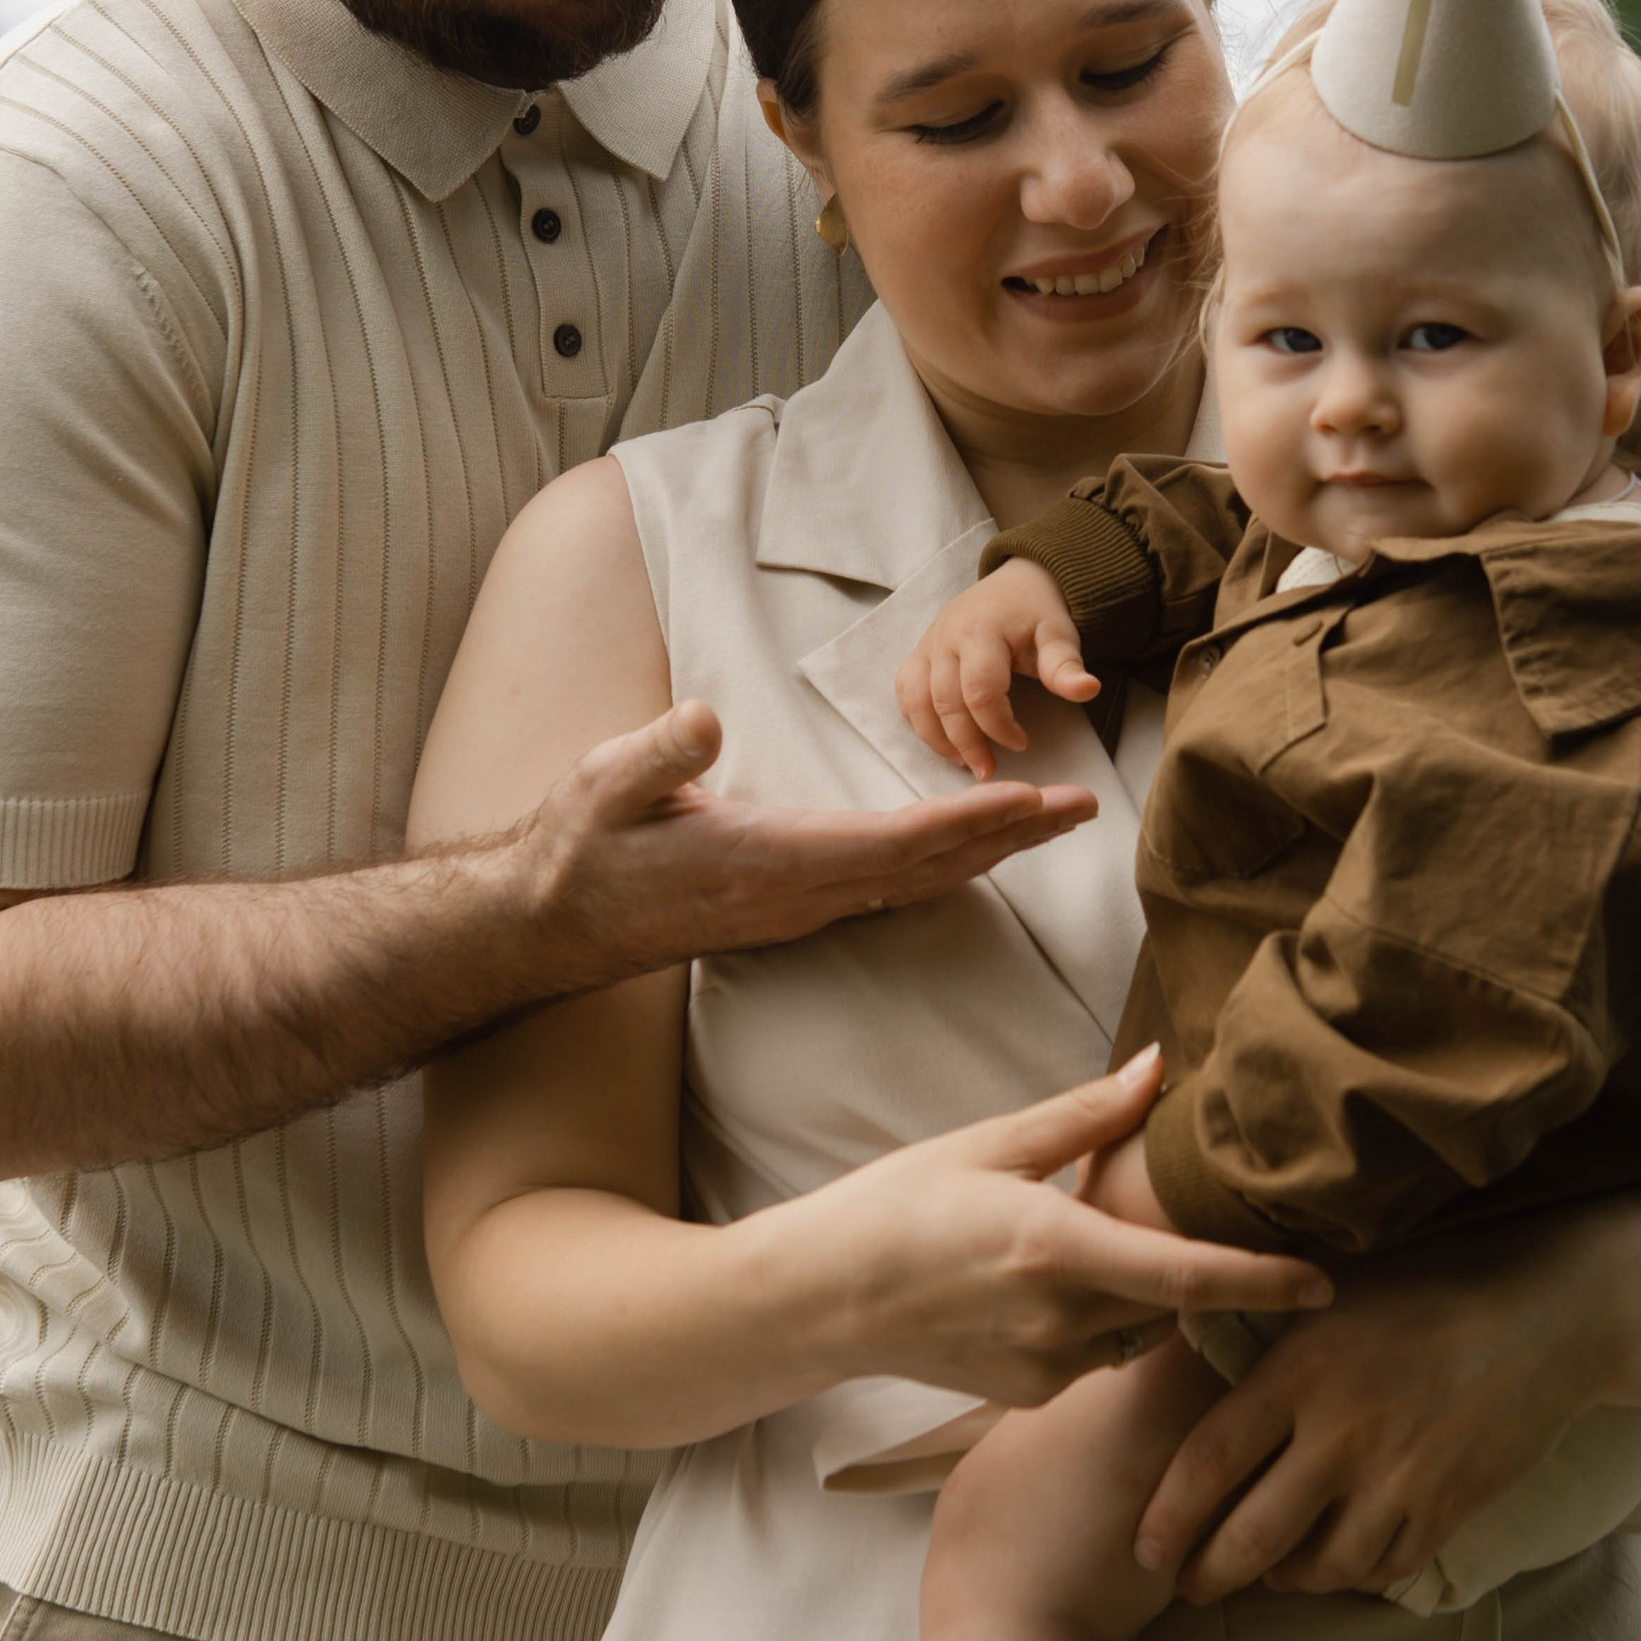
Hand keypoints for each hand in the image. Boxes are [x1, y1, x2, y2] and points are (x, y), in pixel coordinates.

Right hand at [515, 702, 1095, 995]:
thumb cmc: (583, 848)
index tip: (1028, 799)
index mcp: (769, 860)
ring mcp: (801, 908)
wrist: (554, 922)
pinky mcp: (794, 908)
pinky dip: (948, 865)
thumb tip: (704, 718)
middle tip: (1085, 806)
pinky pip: (893, 889)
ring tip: (1054, 822)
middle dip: (1009, 835)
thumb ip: (661, 754)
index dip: (964, 821)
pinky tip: (976, 853)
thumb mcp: (608, 785)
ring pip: (918, 881)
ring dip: (990, 851)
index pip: (890, 842)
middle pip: (928, 866)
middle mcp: (800, 894)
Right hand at [787, 1046, 1332, 1407]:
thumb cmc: (894, 1207)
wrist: (816, 1300)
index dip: (1264, 1282)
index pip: (1187, 1276)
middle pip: (1172, 1303)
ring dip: (1138, 1295)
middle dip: (1196, 1271)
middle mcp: (1058, 1319)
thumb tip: (1161, 1066)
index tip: (1326, 1282)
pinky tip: (1041, 1290)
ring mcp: (1043, 1367)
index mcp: (1054, 1247)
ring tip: (1087, 1245)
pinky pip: (1093, 1356)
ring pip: (1135, 1331)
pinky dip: (1093, 1322)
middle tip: (1198, 1223)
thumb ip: (1086, 1116)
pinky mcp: (1027, 1395)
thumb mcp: (989, 1145)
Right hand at [900, 561, 1098, 779]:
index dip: (998, 724)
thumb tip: (1088, 690)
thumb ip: (1066, 665)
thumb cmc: (1036, 612)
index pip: (979, 690)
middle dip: (966, 743)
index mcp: (980, 632)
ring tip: (963, 762)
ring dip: (936, 738)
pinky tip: (941, 738)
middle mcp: (945, 639)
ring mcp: (927, 646)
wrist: (1014, 582)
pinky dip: (917, 720)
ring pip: (916, 702)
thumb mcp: (1058, 633)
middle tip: (989, 770)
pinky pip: (905, 692)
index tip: (1021, 743)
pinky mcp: (918, 654)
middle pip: (944, 702)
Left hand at [1133, 1226, 1611, 1600]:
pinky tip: (1337, 1563)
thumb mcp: (1334, 1293)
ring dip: (1283, 1579)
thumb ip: (1269, 1334)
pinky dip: (1350, 1575)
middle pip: (1251, 1535)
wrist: (1546, 1316)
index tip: (1145, 1549)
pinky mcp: (1446, 1509)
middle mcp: (1340, 1433)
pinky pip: (1381, 1568)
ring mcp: (1397, 1478)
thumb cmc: (1429, 1288)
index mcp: (1300, 1371)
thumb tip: (1188, 1342)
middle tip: (1188, 1588)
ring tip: (1267, 1575)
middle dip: (1209, 1574)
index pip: (1207, 1461)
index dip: (1168, 1517)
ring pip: (1317, 1567)